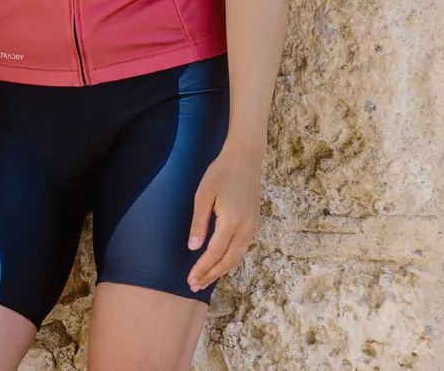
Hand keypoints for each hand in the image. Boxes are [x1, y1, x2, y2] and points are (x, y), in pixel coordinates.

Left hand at [186, 142, 263, 292]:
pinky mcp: (254, 224)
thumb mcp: (204, 194)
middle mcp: (246, 229)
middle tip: (194, 285)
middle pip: (227, 261)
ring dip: (221, 271)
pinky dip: (230, 260)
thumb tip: (193, 248)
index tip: (190, 279)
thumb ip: (199, 223)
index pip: (215, 253)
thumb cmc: (221, 173)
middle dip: (211, 275)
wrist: (245, 159)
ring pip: (237, 258)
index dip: (202, 268)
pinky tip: (219, 263)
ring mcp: (252, 228)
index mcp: (232, 221)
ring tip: (204, 279)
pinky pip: (242, 249)